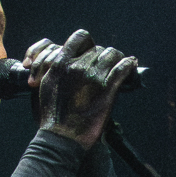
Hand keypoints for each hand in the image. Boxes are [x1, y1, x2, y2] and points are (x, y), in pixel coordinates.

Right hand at [24, 30, 136, 149]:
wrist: (61, 138)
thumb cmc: (50, 117)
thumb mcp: (43, 87)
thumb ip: (52, 71)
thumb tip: (59, 63)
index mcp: (60, 64)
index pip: (79, 38)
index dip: (87, 42)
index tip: (89, 50)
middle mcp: (77, 67)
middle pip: (96, 49)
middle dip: (101, 55)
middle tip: (105, 62)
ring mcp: (93, 77)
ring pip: (111, 54)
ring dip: (116, 57)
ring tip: (120, 61)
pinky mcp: (107, 90)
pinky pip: (122, 69)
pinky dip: (129, 64)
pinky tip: (131, 63)